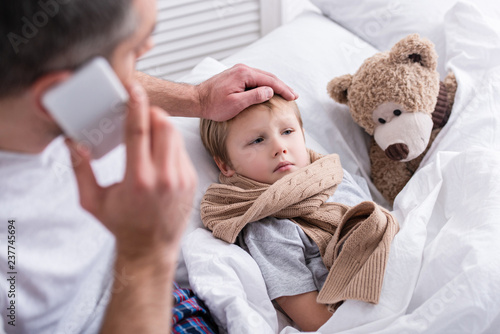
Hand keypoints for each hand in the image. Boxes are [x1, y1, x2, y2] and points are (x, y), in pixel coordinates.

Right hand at [66, 82, 196, 261]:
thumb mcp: (93, 201)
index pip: (139, 131)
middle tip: (139, 114)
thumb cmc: (122, 225)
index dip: (136, 106)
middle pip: (163, 125)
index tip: (134, 90)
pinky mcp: (190, 179)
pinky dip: (168, 144)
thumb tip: (73, 143)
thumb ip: (81, 170)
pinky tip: (157, 154)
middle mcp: (164, 177)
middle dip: (150, 113)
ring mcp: (181, 178)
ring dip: (160, 126)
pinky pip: (181, 150)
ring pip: (175, 135)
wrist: (151, 248)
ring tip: (146, 133)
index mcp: (138, 180)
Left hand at [196, 64, 298, 120]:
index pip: (269, 81)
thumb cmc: (214, 104)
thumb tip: (270, 91)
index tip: (293, 97)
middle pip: (268, 77)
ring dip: (275, 85)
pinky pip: (255, 79)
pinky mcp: (236, 76)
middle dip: (282, 86)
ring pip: (262, 77)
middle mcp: (243, 69)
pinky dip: (265, 84)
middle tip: (294, 95)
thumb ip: (254, 96)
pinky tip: (270, 91)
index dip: (283, 89)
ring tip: (285, 93)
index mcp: (244, 74)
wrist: (197, 100)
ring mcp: (239, 71)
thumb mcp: (236, 104)